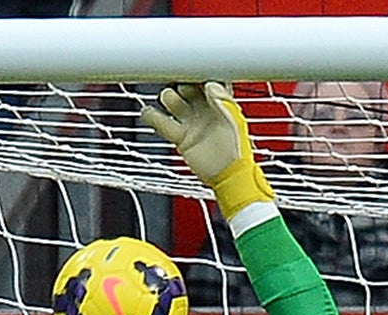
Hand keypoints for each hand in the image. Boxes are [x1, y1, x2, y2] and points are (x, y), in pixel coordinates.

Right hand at [142, 82, 274, 217]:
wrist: (230, 178)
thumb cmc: (239, 152)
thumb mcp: (235, 121)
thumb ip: (224, 101)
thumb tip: (211, 83)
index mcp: (220, 103)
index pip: (205, 79)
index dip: (197, 71)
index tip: (190, 64)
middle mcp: (203, 110)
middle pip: (185, 85)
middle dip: (180, 80)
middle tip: (179, 79)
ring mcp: (191, 122)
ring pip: (171, 100)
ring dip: (168, 96)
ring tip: (171, 100)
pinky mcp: (180, 136)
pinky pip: (161, 122)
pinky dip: (151, 116)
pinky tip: (149, 113)